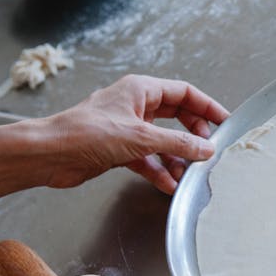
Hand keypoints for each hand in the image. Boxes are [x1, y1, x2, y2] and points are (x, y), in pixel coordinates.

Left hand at [47, 74, 228, 192]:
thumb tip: (206, 148)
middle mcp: (135, 106)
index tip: (225, 123)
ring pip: (163, 143)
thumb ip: (179, 144)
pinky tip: (169, 185)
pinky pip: (149, 160)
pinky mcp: (119, 150)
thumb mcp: (142, 138)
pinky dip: (159, 171)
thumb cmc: (87, 134)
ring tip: (189, 174)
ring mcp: (128, 129)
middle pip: (177, 119)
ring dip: (176, 160)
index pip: (185, 94)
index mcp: (141, 90)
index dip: (207, 107)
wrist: (50, 155)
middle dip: (193, 137)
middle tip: (208, 151)